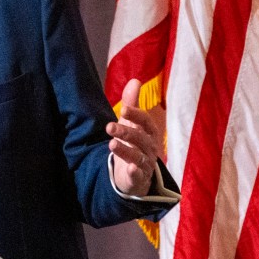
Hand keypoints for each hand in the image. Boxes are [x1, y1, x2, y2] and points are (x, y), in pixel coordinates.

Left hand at [106, 79, 163, 196]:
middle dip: (125, 132)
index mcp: (149, 133)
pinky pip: (139, 176)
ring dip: (126, 150)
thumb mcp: (130, 123)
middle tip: (109, 127)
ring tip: (112, 144)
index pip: (146, 122)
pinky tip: (130, 168)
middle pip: (140, 139)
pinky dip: (135, 173)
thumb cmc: (134, 143)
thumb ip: (131, 103)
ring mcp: (146, 164)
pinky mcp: (139, 179)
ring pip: (138, 157)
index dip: (136, 115)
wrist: (136, 172)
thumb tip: (135, 80)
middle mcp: (150, 148)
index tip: (123, 109)